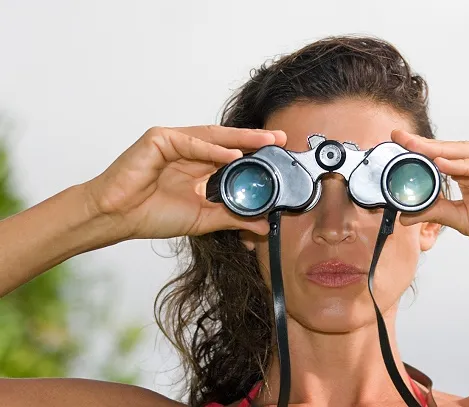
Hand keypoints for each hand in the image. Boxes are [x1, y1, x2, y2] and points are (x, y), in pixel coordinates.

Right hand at [85, 125, 285, 239]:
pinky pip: (190, 143)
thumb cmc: (152, 215)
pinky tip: (233, 155)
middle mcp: (188, 150)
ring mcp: (172, 142)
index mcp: (197, 165)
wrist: (117, 218)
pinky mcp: (158, 139)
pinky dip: (212, 149)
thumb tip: (264, 226)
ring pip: (212, 137)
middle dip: (255, 140)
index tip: (280, 155)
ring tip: (265, 142)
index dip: (256, 153)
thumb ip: (233, 217)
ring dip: (240, 139)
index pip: (232, 154)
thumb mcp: (203, 218)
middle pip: (227, 141)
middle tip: (280, 139)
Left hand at [391, 129, 468, 260]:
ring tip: (414, 148)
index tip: (397, 147)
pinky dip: (463, 164)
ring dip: (438, 150)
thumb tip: (406, 215)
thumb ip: (435, 211)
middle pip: (449, 151)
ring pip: (464, 151)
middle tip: (399, 138)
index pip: (441, 159)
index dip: (419, 153)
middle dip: (422, 145)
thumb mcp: (462, 218)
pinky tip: (443, 164)